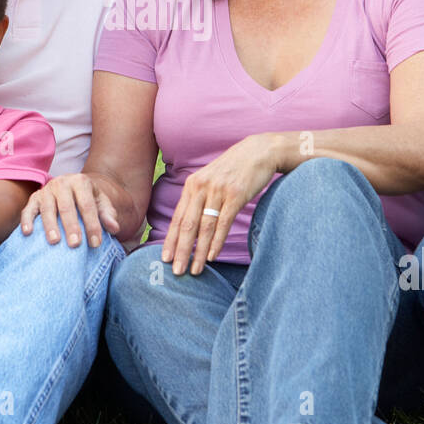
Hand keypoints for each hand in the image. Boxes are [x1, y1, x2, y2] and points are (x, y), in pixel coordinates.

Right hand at [20, 174, 119, 248]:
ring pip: (47, 208)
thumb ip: (108, 214)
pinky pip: (28, 209)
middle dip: (71, 226)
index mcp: (80, 181)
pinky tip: (28, 232)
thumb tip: (114, 228)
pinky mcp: (34, 198)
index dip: (92, 224)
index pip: (87, 205)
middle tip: (75, 244)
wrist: (73, 186)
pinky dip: (27, 220)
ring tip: (54, 241)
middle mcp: (62, 183)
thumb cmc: (89, 199)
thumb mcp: (102, 203)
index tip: (96, 243)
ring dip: (50, 225)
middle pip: (66, 206)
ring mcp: (46, 190)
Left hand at [163, 134, 279, 275]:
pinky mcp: (235, 195)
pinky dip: (217, 242)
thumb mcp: (210, 179)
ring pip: (204, 227)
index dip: (170, 239)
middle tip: (176, 271)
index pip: (177, 217)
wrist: (258, 151)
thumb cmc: (234, 169)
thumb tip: (189, 224)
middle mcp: (202, 188)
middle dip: (181, 250)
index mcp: (192, 185)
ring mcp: (218, 191)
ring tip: (195, 269)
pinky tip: (212, 256)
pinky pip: (223, 222)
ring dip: (199, 251)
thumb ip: (199, 198)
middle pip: (187, 225)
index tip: (164, 257)